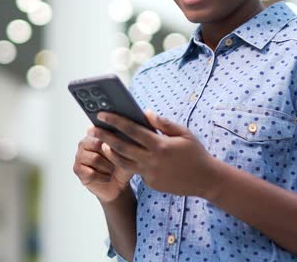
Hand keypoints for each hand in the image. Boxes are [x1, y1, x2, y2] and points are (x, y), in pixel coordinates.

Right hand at [73, 126, 133, 202]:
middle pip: (98, 145)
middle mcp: (84, 143)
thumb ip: (123, 144)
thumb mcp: (127, 154)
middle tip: (118, 163)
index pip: (103, 132)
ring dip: (108, 168)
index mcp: (95, 134)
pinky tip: (107, 178)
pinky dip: (103, 177)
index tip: (122, 150)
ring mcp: (79, 156)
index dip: (114, 143)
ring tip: (113, 171)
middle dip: (111, 156)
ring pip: (95, 159)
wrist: (117, 185)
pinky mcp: (77, 169)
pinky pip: (91, 173)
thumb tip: (124, 137)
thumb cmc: (122, 166)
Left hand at [94, 110, 219, 197]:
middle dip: (104, 136)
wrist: (205, 180)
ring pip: (123, 162)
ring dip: (111, 152)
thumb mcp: (183, 133)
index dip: (115, 121)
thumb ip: (163, 123)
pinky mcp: (150, 183)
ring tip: (103, 144)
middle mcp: (151, 160)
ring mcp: (149, 174)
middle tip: (92, 129)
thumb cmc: (195, 152)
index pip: (131, 130)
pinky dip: (127, 162)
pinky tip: (122, 154)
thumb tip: (145, 113)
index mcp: (159, 145)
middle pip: (121, 147)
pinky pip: (135, 170)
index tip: (102, 114)